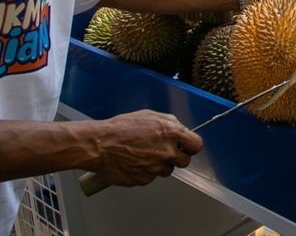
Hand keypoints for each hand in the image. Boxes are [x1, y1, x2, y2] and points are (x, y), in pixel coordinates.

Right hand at [81, 110, 202, 186]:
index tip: (186, 147)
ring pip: (167, 170)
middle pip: (184, 161)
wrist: (99, 145)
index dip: (191, 146)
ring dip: (159, 165)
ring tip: (143, 155)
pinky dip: (145, 172)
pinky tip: (134, 162)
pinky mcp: (144, 180)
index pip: (196, 145)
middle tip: (162, 151)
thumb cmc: (120, 129)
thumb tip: (180, 129)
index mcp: (171, 132)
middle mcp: (166, 152)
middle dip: (176, 157)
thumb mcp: (149, 115)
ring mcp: (156, 168)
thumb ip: (169, 123)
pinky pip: (150, 178)